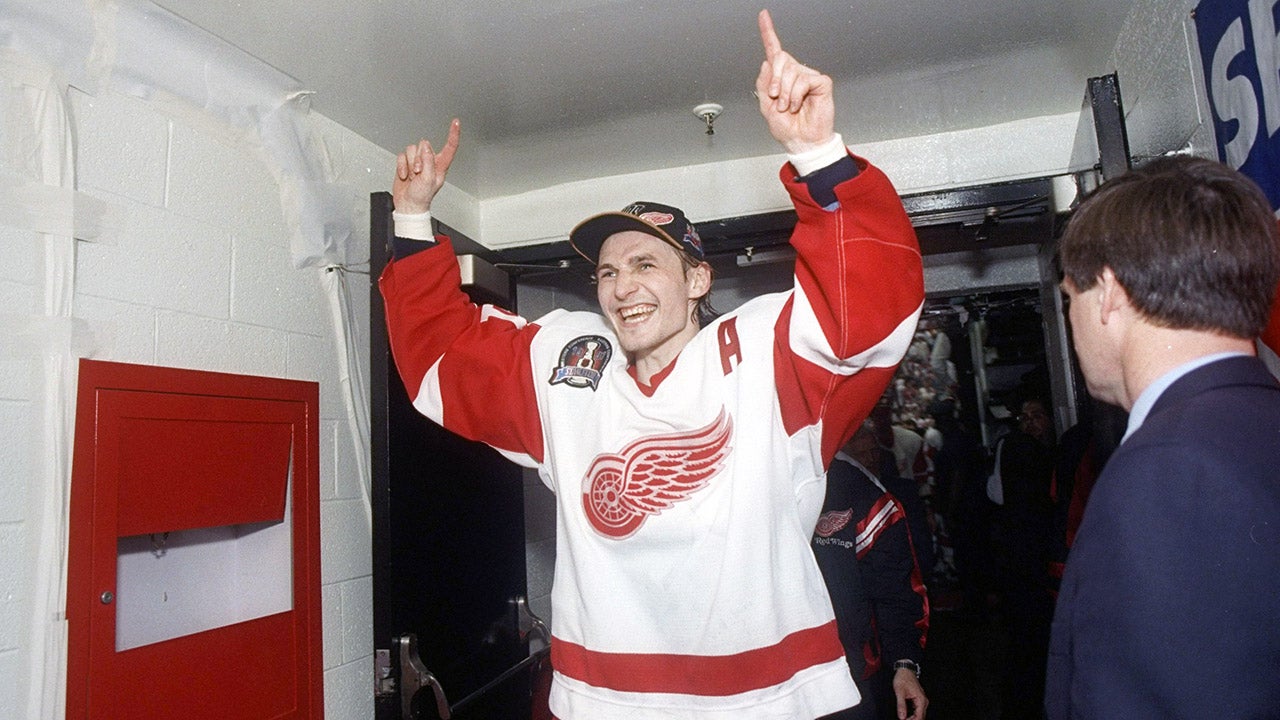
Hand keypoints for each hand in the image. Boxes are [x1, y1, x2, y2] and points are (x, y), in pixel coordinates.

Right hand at [393, 118, 460, 213]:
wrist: (408, 205)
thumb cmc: (422, 197)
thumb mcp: (428, 179)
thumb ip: (428, 161)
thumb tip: (425, 147)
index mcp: (441, 165)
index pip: (449, 146)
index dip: (453, 133)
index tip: (456, 122)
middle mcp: (430, 161)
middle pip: (423, 146)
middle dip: (418, 159)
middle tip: (418, 173)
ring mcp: (417, 162)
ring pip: (412, 149)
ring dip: (409, 164)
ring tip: (412, 176)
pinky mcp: (406, 163)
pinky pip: (401, 156)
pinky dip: (401, 166)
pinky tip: (404, 175)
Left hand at [754, 9, 834, 153]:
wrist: (802, 142)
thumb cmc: (788, 128)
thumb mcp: (766, 107)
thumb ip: (764, 84)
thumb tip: (767, 62)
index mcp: (781, 78)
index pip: (774, 52)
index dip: (768, 33)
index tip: (763, 16)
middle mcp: (795, 74)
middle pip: (780, 59)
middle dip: (775, 81)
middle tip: (777, 99)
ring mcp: (808, 77)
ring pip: (791, 71)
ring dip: (785, 93)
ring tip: (790, 107)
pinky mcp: (821, 83)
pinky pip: (803, 80)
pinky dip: (797, 95)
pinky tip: (799, 104)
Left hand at [893, 667, 927, 718]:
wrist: (905, 670)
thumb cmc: (903, 678)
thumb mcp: (900, 692)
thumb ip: (901, 705)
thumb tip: (902, 717)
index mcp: (921, 700)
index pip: (919, 717)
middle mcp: (923, 701)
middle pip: (920, 717)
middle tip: (902, 719)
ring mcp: (922, 700)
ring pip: (919, 714)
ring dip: (912, 718)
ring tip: (903, 718)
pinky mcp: (918, 700)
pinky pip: (917, 710)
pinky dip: (912, 714)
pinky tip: (905, 715)